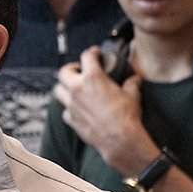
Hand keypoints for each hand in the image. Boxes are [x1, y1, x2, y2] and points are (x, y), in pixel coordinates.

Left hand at [54, 48, 159, 175]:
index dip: (92, 52)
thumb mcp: (132, 95)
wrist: (119, 139)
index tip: (95, 53)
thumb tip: (135, 79)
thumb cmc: (125, 117)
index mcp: (93, 78)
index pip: (86, 57)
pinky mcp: (71, 119)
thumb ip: (132, 83)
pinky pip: (65, 110)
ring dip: (64, 87)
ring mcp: (72, 105)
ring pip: (58, 91)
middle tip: (79, 70)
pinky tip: (77, 108)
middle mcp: (78, 89)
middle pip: (63, 72)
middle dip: (71, 69)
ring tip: (73, 88)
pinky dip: (69, 108)